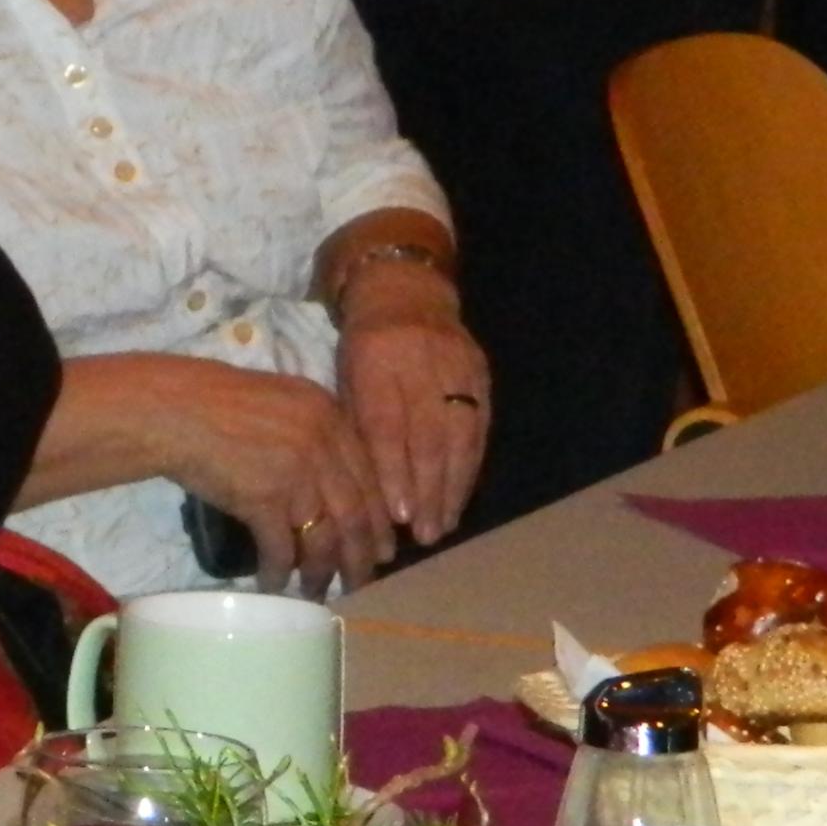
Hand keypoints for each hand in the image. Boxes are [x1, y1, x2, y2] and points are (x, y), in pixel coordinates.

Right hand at [142, 359, 395, 592]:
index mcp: (331, 418)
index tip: (382, 549)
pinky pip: (281, 548)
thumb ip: (314, 433)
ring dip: (321, 571)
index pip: (369, 479)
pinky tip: (274, 584)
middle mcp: (323, 445)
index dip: (378, 521)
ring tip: (316, 591)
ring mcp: (297, 474)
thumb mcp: (281, 404)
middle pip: (356, 514)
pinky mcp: (264, 500)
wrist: (173, 411)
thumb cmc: (217, 404)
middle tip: (360, 583)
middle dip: (360, 556)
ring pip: (324, 537)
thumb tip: (329, 480)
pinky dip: (278, 571)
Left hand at [334, 291, 490, 548]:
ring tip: (443, 524)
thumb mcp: (345, 377)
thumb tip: (366, 491)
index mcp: (375, 362)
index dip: (394, 472)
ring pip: (460, 436)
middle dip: (427, 491)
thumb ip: (357, 426)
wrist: (405, 292)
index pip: (388, 425)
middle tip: (423, 534)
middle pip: (428, 436)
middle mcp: (420, 364)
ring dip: (453, 487)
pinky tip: (461, 495)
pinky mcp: (481, 373)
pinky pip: (480, 427)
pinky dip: (471, 466)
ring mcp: (456, 368)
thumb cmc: (362, 348)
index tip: (397, 513)